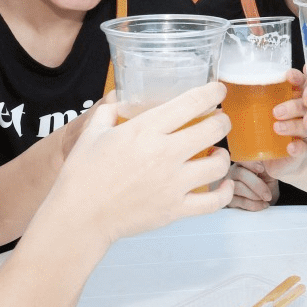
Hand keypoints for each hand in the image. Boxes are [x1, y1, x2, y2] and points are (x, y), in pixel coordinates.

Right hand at [49, 83, 233, 244]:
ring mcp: (173, 183)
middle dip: (222, 121)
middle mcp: (164, 154)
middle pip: (213, 130)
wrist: (81, 216)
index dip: (212, 92)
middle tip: (219, 121)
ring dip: (222, 155)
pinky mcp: (175, 209)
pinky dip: (225, 192)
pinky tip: (224, 185)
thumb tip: (118, 101)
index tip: (218, 90)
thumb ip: (109, 112)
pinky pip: (214, 202)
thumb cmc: (83, 175)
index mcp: (145, 130)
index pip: (190, 103)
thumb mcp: (92, 133)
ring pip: (218, 165)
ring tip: (216, 153)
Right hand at [225, 163, 278, 210]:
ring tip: (266, 199)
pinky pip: (241, 201)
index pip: (242, 158)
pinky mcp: (230, 199)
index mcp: (243, 163)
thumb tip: (272, 164)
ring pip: (239, 188)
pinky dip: (254, 204)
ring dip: (255, 195)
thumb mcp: (268, 175)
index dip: (251, 163)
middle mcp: (233, 172)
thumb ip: (267, 168)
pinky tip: (262, 205)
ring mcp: (229, 186)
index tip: (261, 169)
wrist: (265, 200)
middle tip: (267, 194)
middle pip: (241, 174)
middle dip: (257, 185)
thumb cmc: (266, 184)